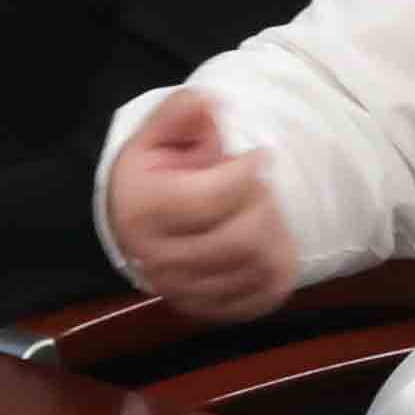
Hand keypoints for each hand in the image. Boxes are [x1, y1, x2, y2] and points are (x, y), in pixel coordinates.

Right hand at [100, 88, 296, 318]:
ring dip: (273, 232)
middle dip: (262, 202)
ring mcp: (186, 293)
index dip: (248, 171)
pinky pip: (265, 296)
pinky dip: (278, 265)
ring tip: (260, 210)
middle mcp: (159, 261)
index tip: (259, 155)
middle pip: (241, 238)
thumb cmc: (154, 176)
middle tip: (258, 185)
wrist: (135, 225)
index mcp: (143, 212)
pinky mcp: (212, 312)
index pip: (213, 198)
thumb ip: (179, 114)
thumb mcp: (157, 136)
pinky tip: (267, 240)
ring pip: (258, 267)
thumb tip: (204, 102)